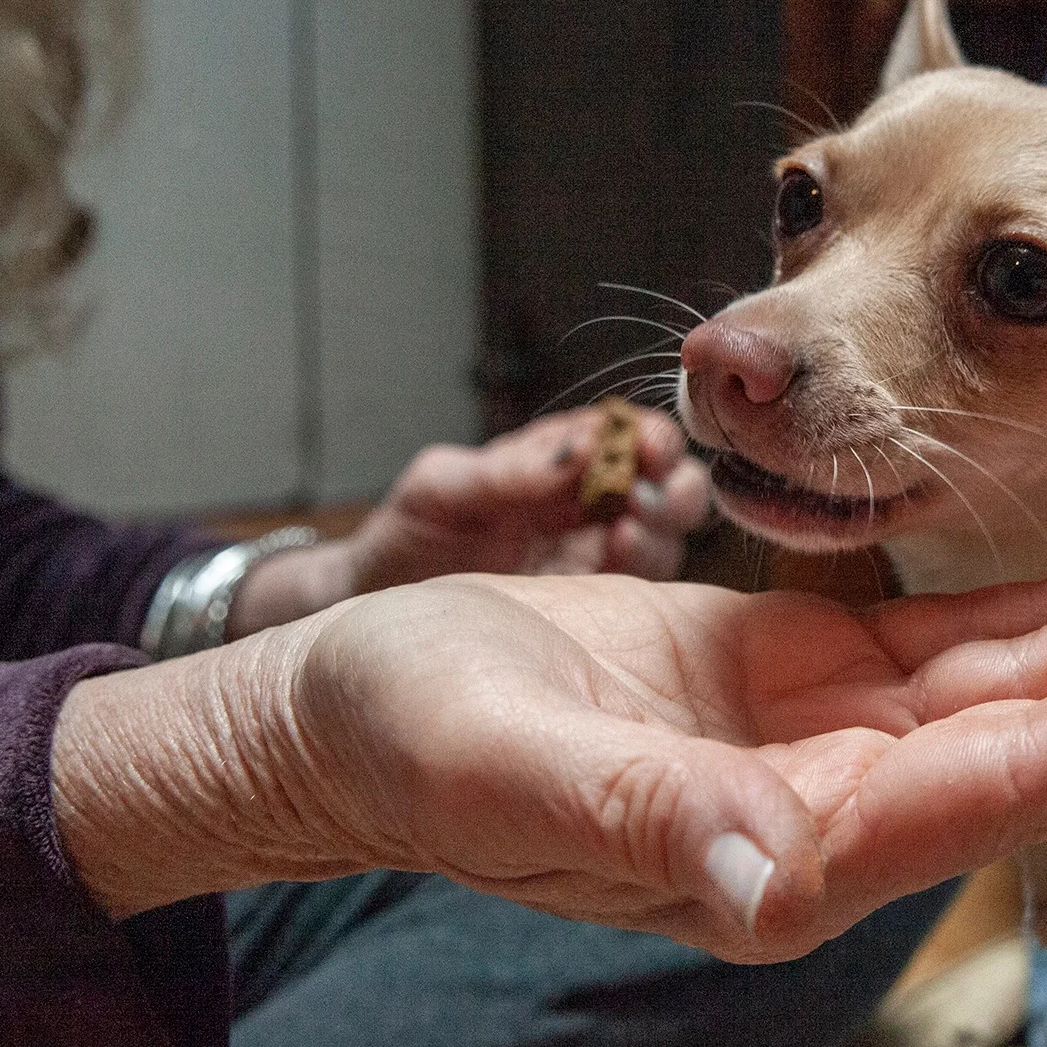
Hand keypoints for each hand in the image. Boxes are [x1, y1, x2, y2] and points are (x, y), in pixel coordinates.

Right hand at [52, 559, 1046, 961]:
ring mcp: (826, 746)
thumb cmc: (410, 741)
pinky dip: (1038, 608)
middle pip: (1041, 740)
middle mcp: (832, 811)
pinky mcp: (801, 684)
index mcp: (783, 854)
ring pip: (1013, 687)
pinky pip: (946, 643)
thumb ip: (634, 822)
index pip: (996, 788)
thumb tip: (756, 873)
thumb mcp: (502, 768)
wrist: (352, 710)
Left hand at [227, 405, 710, 634]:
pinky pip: (638, 588)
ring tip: (626, 531)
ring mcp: (594, 556)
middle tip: (656, 491)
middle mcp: (589, 503)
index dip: (649, 435)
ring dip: (659, 529)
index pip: (625, 435)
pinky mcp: (593, 608)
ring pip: (661, 536)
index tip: (651, 445)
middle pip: (664, 484)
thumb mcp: (441, 490)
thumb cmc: (404, 535)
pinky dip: (640, 573)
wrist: (371, 611)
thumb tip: (578, 450)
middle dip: (675, 482)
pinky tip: (615, 561)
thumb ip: (505, 473)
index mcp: (558, 458)